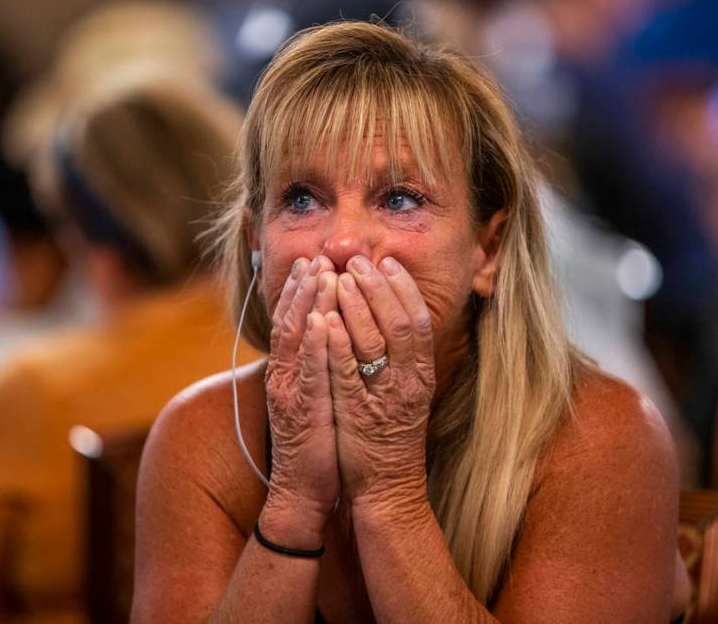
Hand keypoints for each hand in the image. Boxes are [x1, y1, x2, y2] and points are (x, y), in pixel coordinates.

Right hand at [263, 256, 339, 527]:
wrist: (302, 488)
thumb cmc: (313, 442)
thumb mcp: (311, 396)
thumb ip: (312, 367)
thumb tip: (322, 338)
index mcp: (287, 371)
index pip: (290, 322)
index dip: (298, 290)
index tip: (311, 262)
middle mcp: (283, 375)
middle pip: (290, 321)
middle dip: (303, 287)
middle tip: (316, 257)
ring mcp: (290, 391)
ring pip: (297, 339)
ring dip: (308, 303)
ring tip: (320, 274)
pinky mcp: (304, 409)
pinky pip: (310, 371)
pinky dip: (316, 343)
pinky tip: (324, 320)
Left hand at [328, 255, 435, 506]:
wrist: (386, 488)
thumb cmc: (391, 435)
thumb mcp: (405, 392)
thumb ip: (400, 357)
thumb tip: (389, 315)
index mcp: (421, 375)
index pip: (420, 321)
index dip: (404, 289)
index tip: (387, 261)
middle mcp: (409, 384)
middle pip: (400, 324)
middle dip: (379, 288)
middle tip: (359, 260)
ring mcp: (384, 399)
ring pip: (376, 343)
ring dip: (358, 307)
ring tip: (340, 276)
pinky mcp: (357, 415)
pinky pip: (348, 374)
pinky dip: (338, 344)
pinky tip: (326, 320)